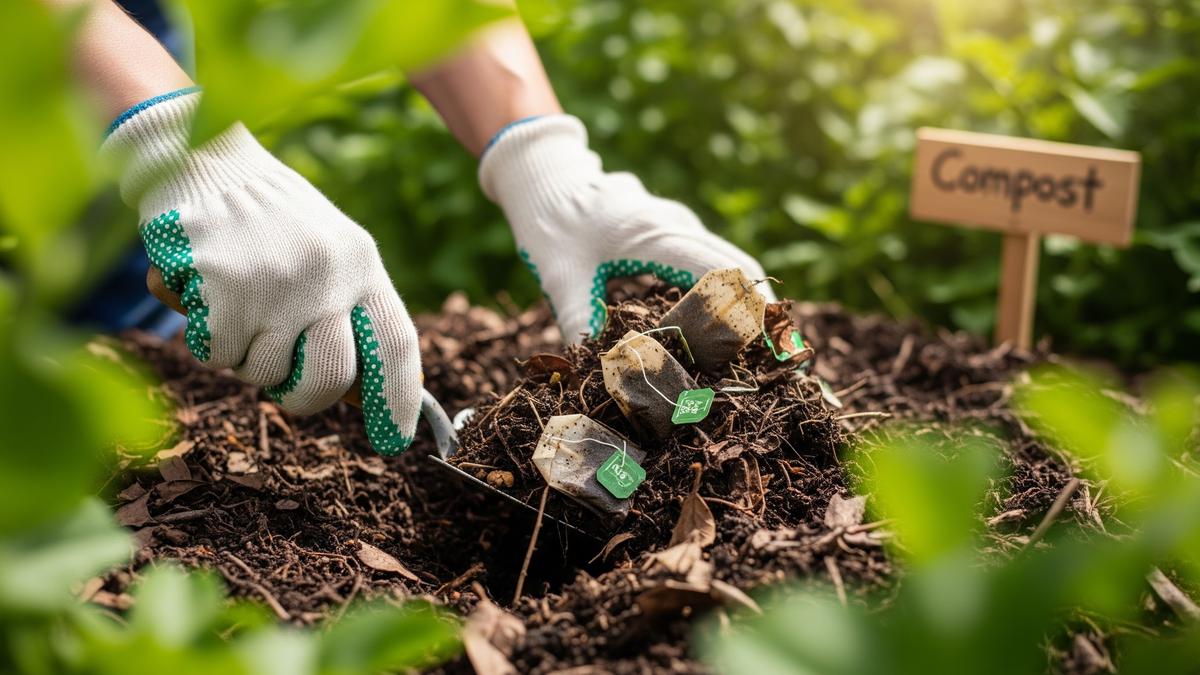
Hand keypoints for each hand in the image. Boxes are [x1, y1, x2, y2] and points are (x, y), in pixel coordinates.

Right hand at [101, 90, 419, 455]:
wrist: (200, 157)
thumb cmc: (268, 216)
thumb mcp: (327, 246)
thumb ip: (346, 306)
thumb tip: (357, 391)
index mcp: (362, 263)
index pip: (396, 344)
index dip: (399, 398)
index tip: (395, 437)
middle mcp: (329, 275)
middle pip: (330, 378)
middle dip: (306, 398)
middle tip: (286, 387)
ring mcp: (278, 283)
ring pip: (265, 372)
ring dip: (246, 358)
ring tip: (238, 308)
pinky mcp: (226, 290)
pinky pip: (220, 355)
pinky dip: (209, 340)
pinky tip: (208, 298)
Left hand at [479, 115, 774, 342]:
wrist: (546, 177)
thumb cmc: (551, 226)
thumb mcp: (560, 279)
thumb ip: (579, 324)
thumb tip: (596, 374)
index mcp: (655, 235)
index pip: (721, 272)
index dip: (749, 309)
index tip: (768, 346)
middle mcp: (678, 224)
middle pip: (739, 266)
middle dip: (760, 310)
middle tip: (777, 355)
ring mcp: (680, 222)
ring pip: (729, 260)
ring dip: (745, 299)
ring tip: (758, 346)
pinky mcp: (676, 227)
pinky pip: (712, 256)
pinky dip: (726, 288)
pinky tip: (725, 323)